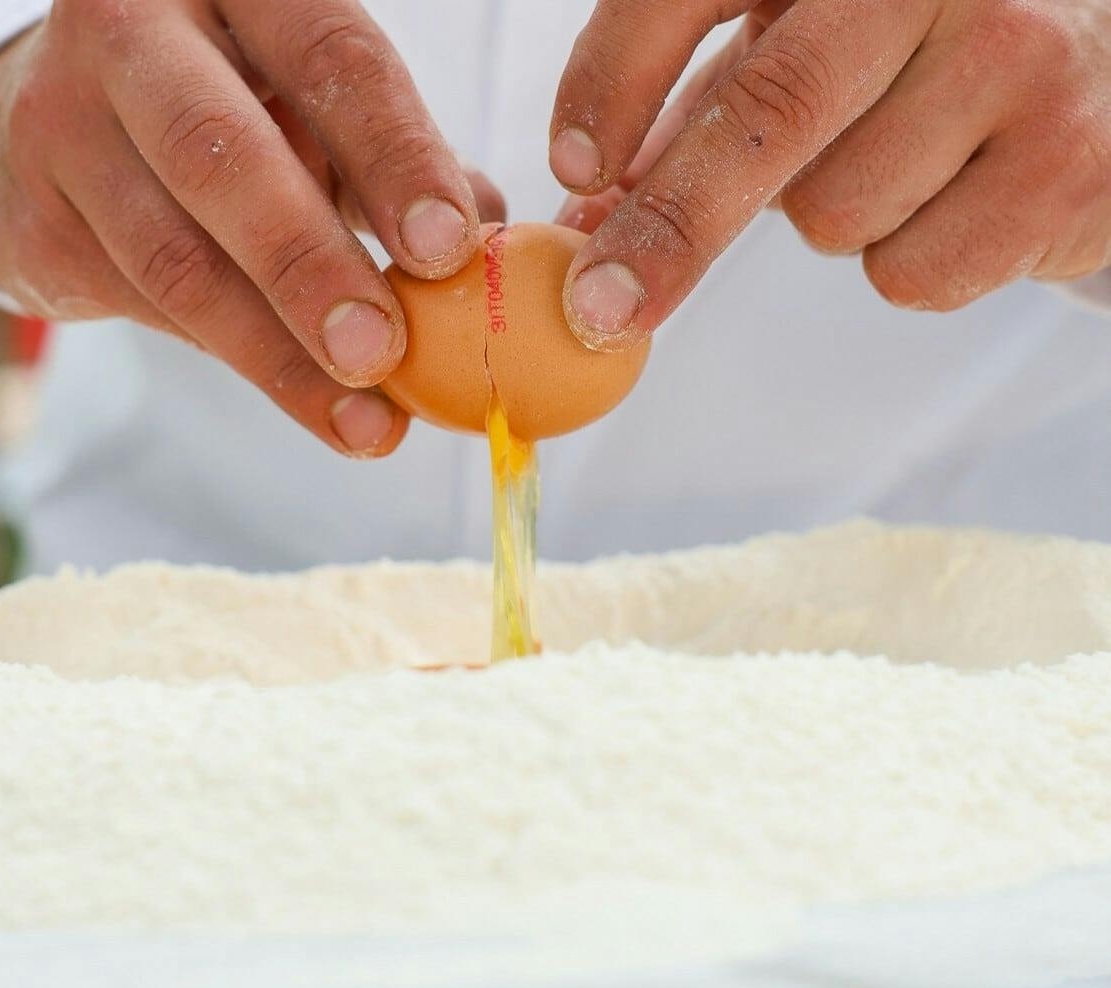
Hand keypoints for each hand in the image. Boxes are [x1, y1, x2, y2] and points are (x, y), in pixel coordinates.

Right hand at [0, 0, 504, 456]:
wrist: (43, 121)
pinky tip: (306, 396)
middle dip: (310, 265)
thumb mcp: (306, 100)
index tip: (450, 247)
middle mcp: (130, 33)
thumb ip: (390, 157)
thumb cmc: (223, 106)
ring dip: (280, 354)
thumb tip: (496, 240)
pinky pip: (147, 307)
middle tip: (383, 350)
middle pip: (222, 156)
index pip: (327, 55)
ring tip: (366, 420)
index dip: (395, 154)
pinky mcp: (34, 221)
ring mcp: (62, 126)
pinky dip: (238, 360)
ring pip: (177, 259)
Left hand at [549, 0, 1110, 349]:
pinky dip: (907, 259)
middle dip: (666, 228)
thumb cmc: (923, 48)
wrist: (1110, 51)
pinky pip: (910, 270)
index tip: (573, 170)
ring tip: (903, 155)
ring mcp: (1018, 58)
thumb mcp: (804, 39)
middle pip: (764, 115)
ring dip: (829, 216)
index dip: (612, 82)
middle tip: (599, 306)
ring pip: (831, 210)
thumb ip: (697, 111)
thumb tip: (589, 222)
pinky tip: (962, 194)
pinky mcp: (1067, 162)